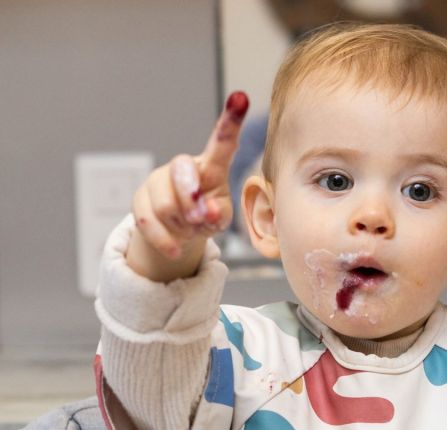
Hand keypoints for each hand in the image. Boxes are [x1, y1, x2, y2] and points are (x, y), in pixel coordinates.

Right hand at [127, 91, 248, 280]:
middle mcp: (183, 167)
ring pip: (166, 206)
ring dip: (182, 228)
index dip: (230, 122)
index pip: (221, 144)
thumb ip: (219, 214)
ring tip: (189, 230)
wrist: (180, 231)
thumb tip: (207, 212)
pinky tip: (176, 248)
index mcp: (210, 167)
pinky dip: (166, 241)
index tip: (241, 97)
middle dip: (192, 204)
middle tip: (200, 221)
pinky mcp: (139, 199)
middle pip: (182, 176)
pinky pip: (149, 223)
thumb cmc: (208, 216)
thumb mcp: (221, 218)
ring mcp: (158, 181)